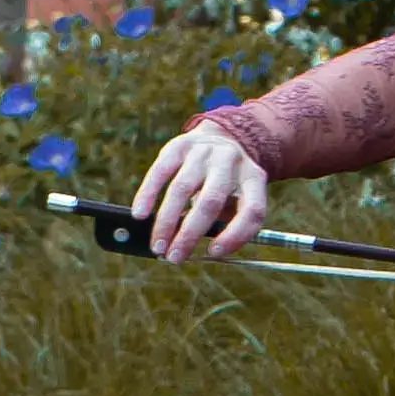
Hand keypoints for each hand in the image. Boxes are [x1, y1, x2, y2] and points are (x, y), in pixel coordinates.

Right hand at [133, 121, 270, 261]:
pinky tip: (140, 215)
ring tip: (158, 245)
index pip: (252, 211)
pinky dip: (148, 195)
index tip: (213, 253)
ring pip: (182, 189)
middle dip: (190, 234)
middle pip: (211, 202)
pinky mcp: (179, 146)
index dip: (235, 236)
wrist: (222, 138)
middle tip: (174, 257)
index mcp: (254, 179)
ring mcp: (204, 152)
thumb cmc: (229, 182)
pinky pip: (160, 172)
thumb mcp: (241, 197)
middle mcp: (231, 162)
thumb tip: (191, 248)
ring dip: (166, 222)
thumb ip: (225, 222)